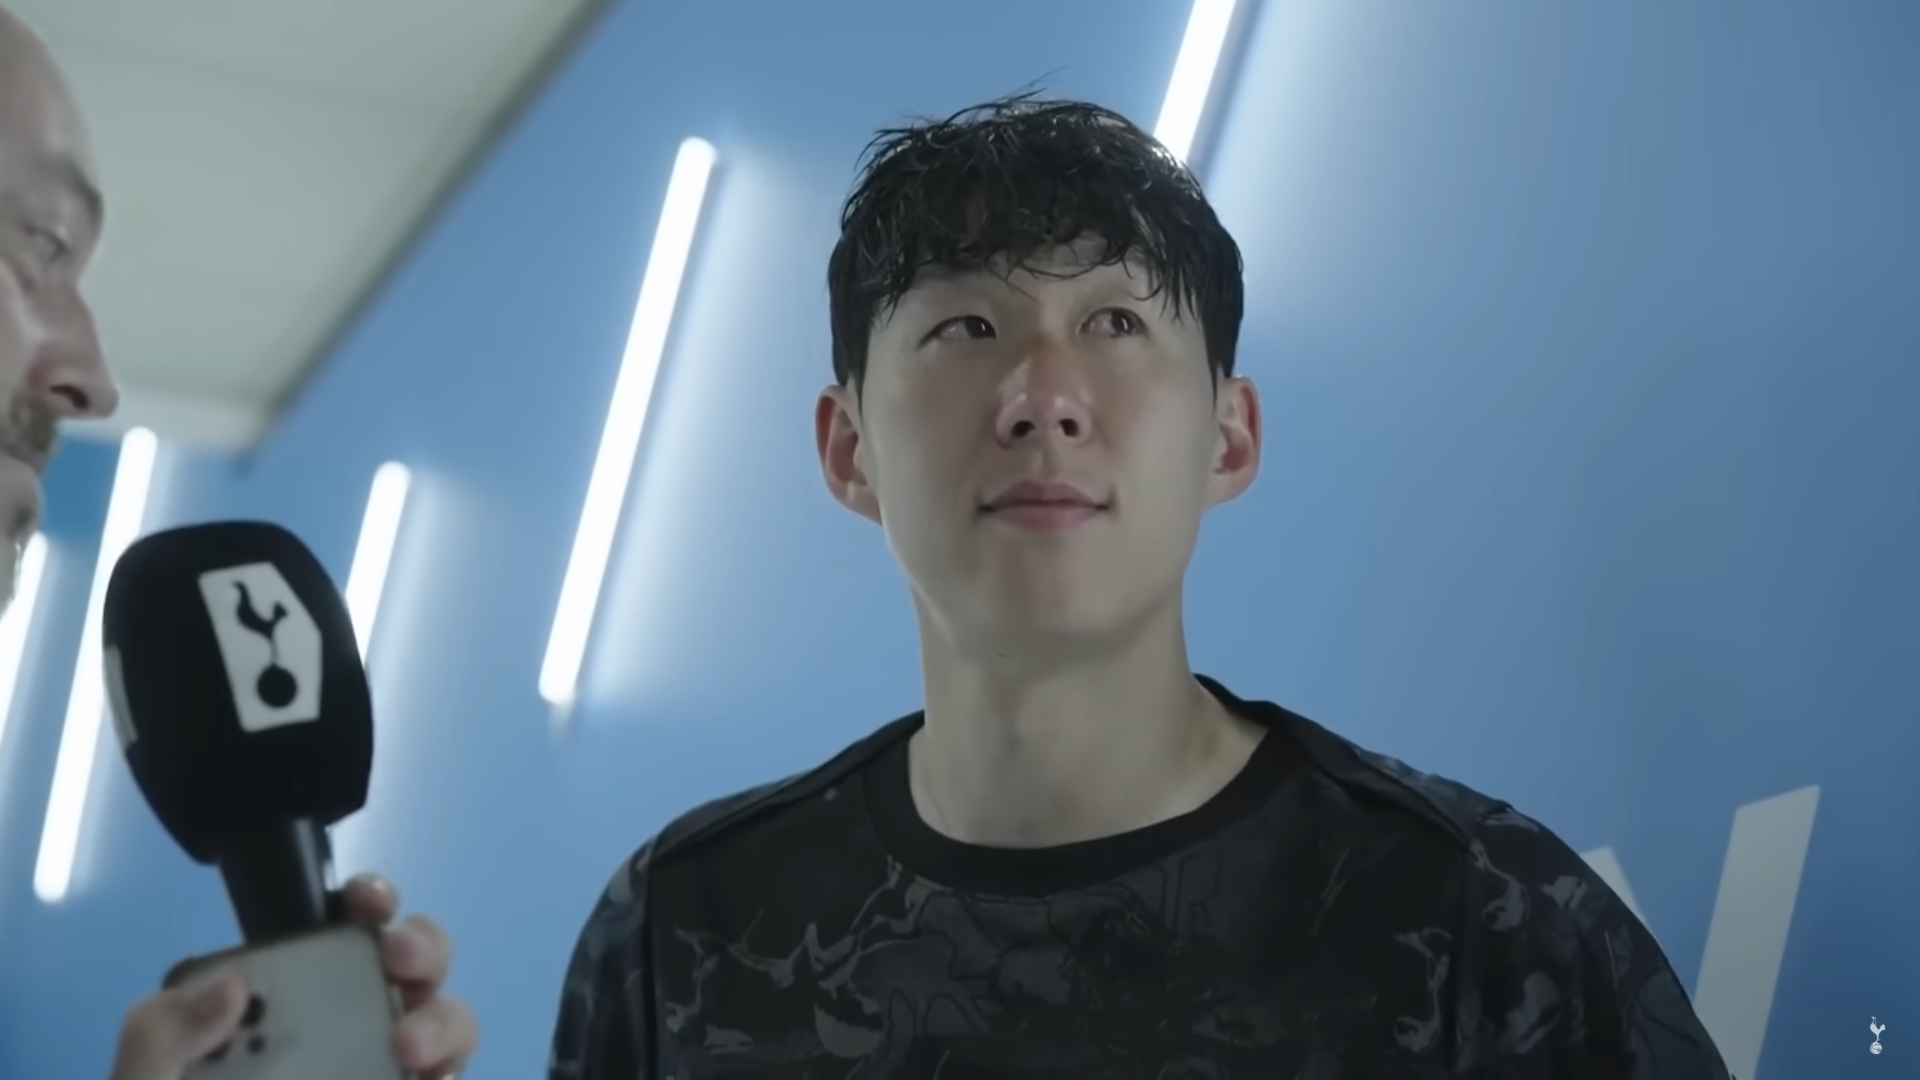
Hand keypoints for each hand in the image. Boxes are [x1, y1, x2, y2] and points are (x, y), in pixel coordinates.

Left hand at [107, 874, 478, 1078]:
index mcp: (266, 1017)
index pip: (323, 937)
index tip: (366, 905)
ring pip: (443, 1029)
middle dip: (421, 948)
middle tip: (400, 965)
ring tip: (413, 1053)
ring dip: (444, 1022)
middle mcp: (333, 1041)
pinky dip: (451, 1076)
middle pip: (403, 969)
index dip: (360, 905)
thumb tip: (232, 984)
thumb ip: (159, 1041)